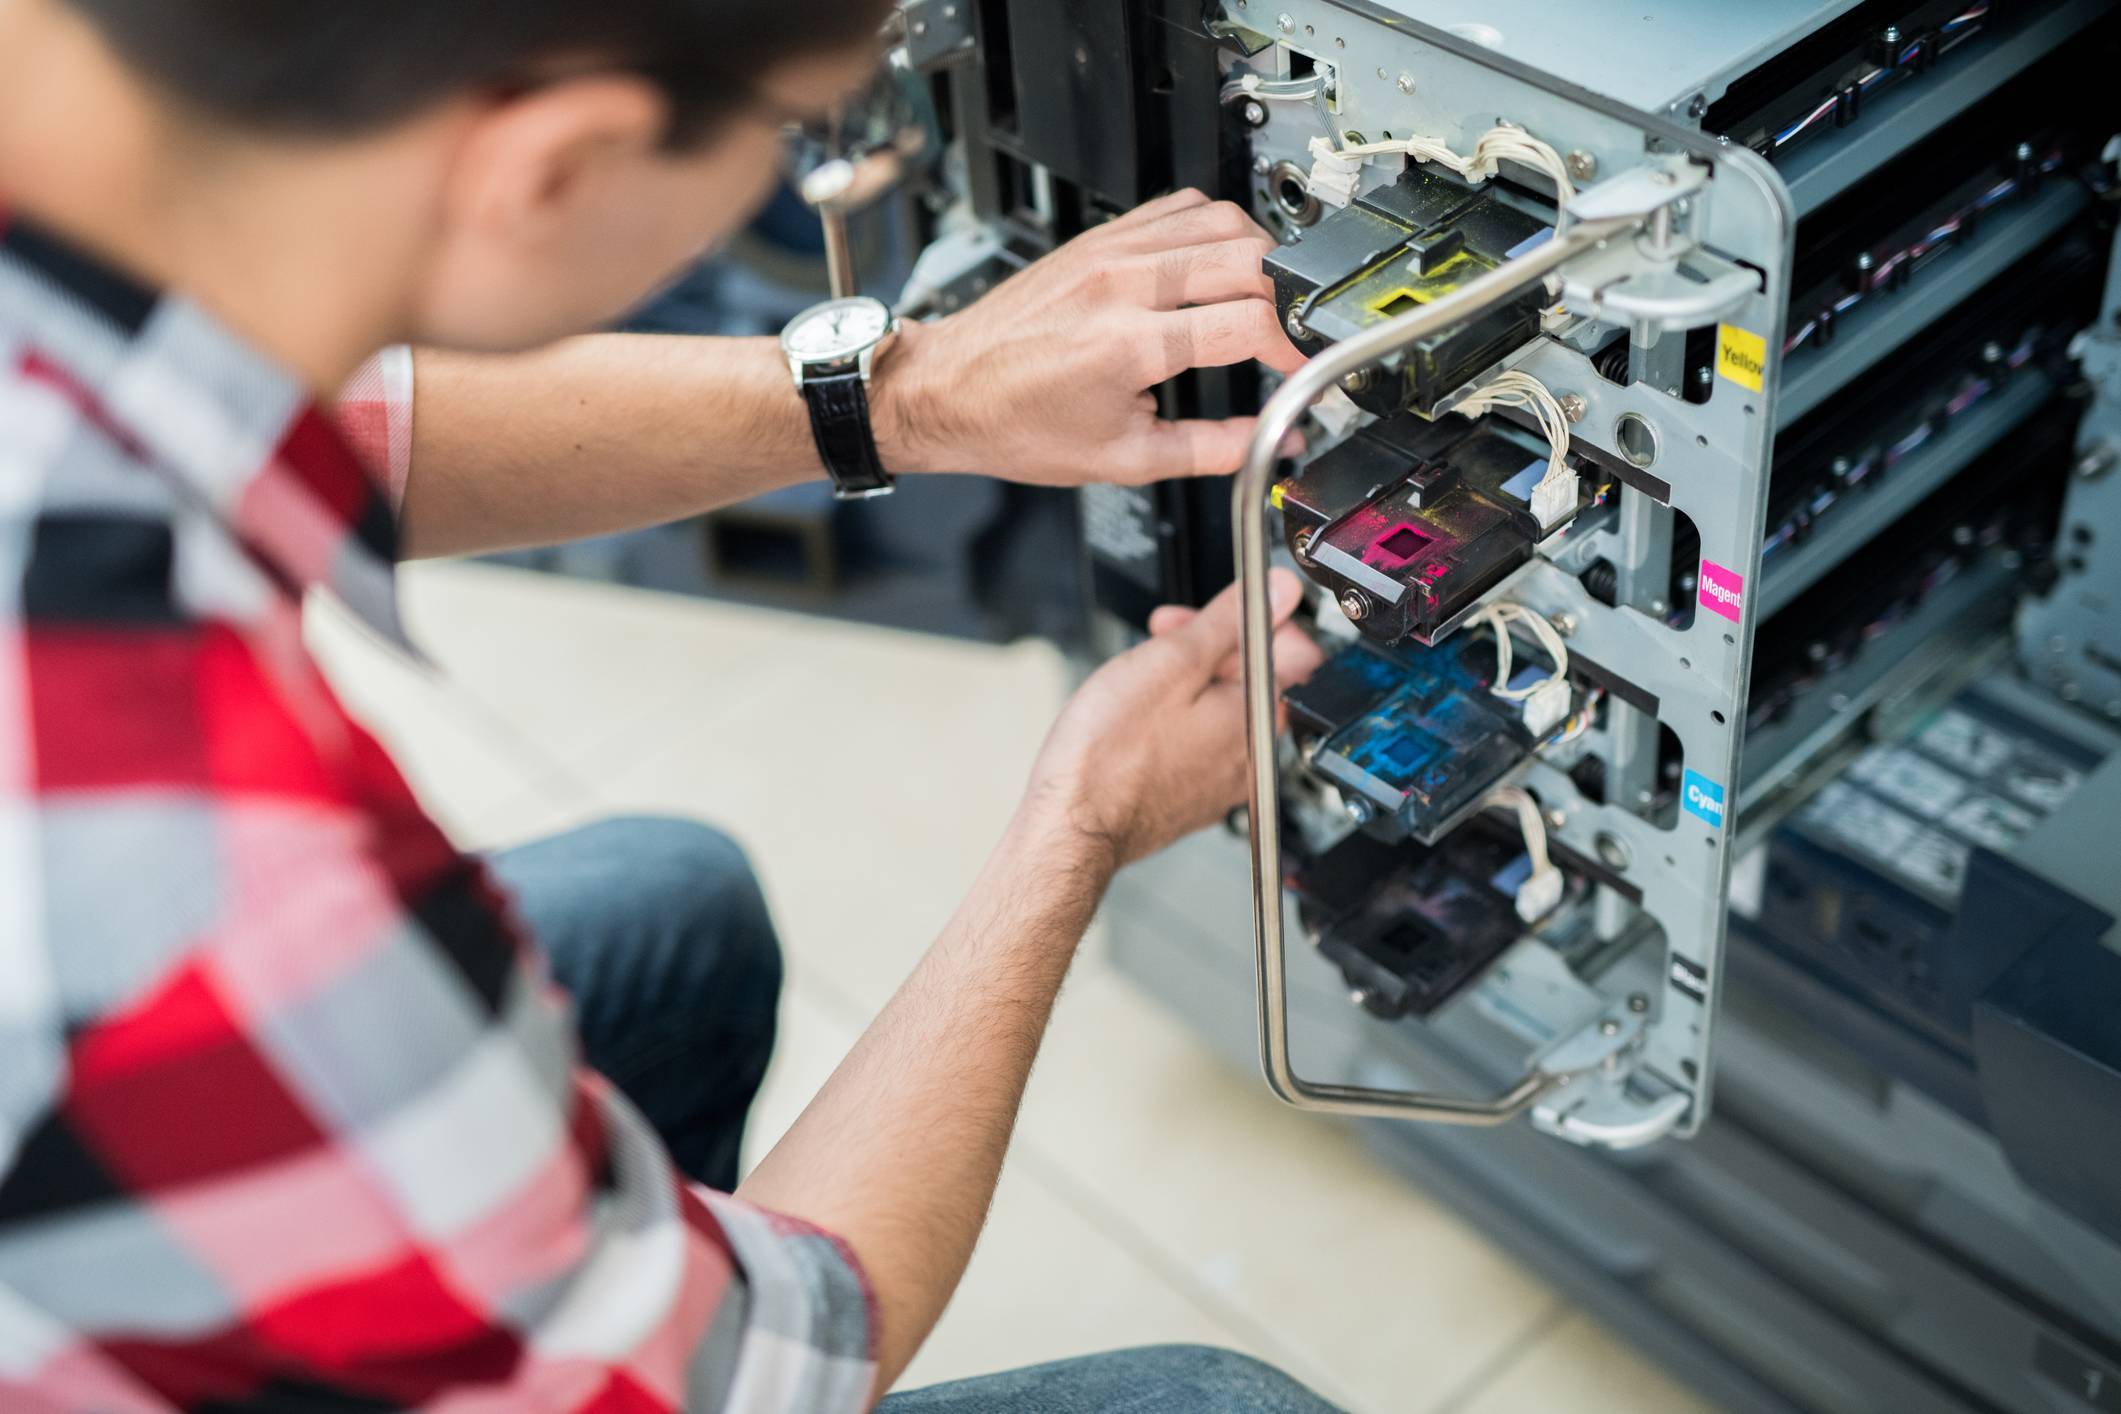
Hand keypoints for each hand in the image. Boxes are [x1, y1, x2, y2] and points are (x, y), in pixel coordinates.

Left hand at [874, 189, 1305, 486]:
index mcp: (1130, 344)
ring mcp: (1110, 250)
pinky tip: (1214, 266)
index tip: (1295, 371)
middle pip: (1250, 259)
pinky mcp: (1100, 237)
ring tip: (1259, 300)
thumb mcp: (1124, 461)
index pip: (1250, 322)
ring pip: (1222, 219)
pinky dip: (1215, 230)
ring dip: (1258, 257)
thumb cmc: (1015, 425)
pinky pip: (1180, 207)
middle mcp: (1122, 284)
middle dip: (1287, 301)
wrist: (946, 390)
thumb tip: (1273, 444)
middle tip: (1286, 337)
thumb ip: (1213, 451)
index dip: (1291, 350)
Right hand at [1025, 570, 1324, 869]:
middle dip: (1215, 646)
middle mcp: (1252, 756)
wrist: (1070, 824)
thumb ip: (1228, 621)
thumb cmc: (1109, 754)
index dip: (1259, 618)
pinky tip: (1140, 717)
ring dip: (1192, 681)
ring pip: (1224, 711)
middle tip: (1169, 636)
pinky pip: (1201, 744)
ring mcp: (1223, 783)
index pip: (1298, 651)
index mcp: (1258, 718)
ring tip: (1145, 676)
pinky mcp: (1193, 798)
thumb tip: (1281, 591)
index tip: (1223, 612)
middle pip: (1257, 680)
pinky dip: (1178, 720)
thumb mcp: (1169, 661)